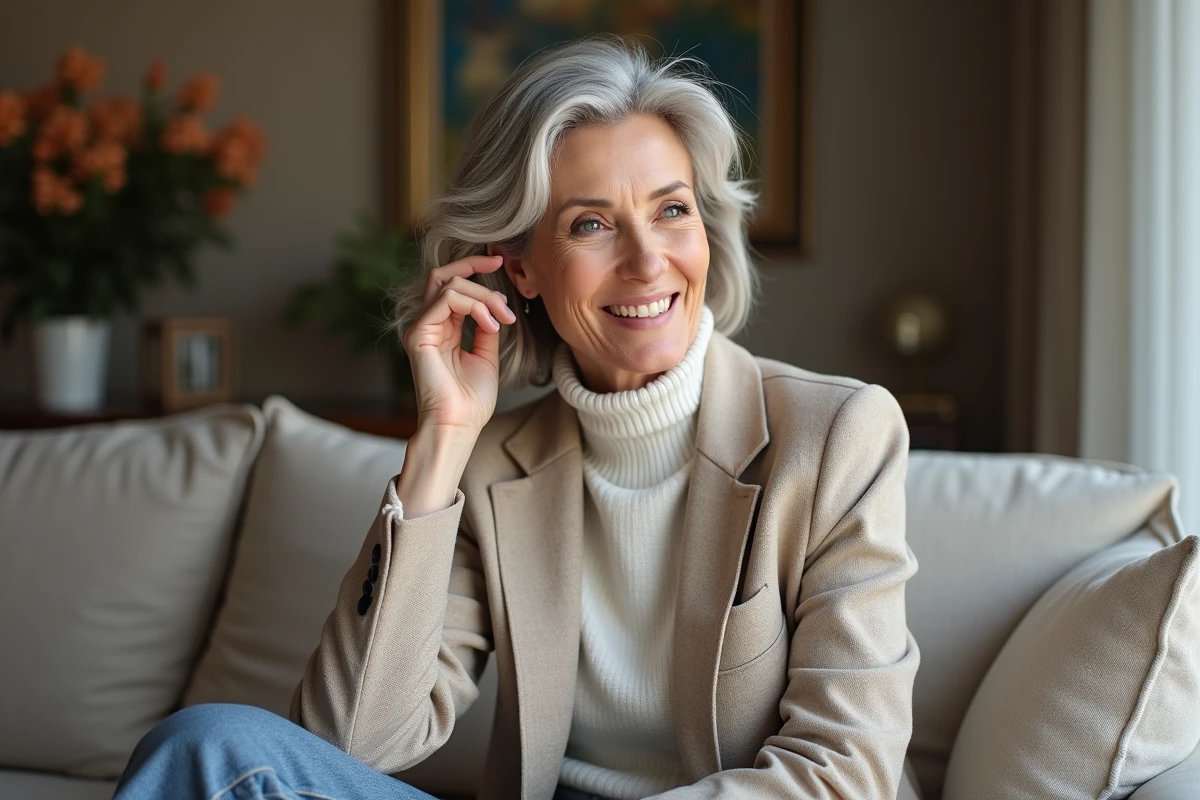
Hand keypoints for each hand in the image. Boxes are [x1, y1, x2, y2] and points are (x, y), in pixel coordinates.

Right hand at [401, 254, 517, 434]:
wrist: (459, 425)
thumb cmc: (471, 400)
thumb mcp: (486, 354)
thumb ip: (486, 327)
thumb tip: (493, 303)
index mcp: (443, 328)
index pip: (452, 284)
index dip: (474, 268)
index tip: (500, 261)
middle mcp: (428, 325)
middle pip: (444, 275)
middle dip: (475, 268)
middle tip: (503, 273)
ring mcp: (421, 328)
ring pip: (448, 284)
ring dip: (483, 295)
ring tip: (502, 317)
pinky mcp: (418, 335)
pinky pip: (446, 301)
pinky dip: (474, 305)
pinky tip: (490, 324)